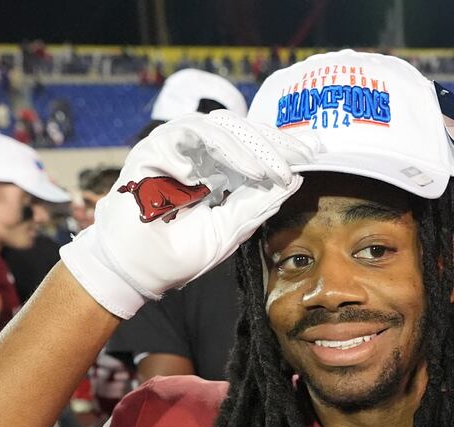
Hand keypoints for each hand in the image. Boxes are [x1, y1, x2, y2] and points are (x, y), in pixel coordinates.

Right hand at [60, 112, 312, 317]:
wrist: (137, 271)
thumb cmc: (178, 253)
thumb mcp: (230, 230)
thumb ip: (258, 204)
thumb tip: (295, 181)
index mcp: (224, 168)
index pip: (258, 146)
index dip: (286, 145)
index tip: (317, 150)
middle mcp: (203, 153)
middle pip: (243, 129)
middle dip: (274, 143)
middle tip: (298, 159)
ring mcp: (177, 148)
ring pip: (217, 128)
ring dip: (243, 150)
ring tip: (262, 173)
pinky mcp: (151, 149)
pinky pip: (179, 137)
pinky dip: (194, 156)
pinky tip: (199, 181)